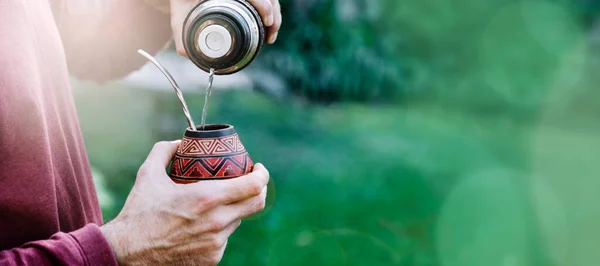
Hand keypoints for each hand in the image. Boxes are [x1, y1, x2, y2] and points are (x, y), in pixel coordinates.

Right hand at [100, 141, 268, 265]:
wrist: (126, 254)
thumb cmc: (138, 214)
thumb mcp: (148, 175)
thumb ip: (164, 151)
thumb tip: (179, 142)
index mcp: (207, 198)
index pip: (253, 186)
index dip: (262, 175)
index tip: (258, 168)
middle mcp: (217, 222)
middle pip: (257, 204)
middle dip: (259, 190)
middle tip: (251, 183)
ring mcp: (216, 243)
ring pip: (237, 221)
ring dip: (233, 210)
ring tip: (216, 204)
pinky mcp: (212, 258)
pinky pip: (224, 239)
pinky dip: (217, 229)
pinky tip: (201, 225)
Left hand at [169, 0, 281, 56]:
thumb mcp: (179, 11)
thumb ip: (181, 28)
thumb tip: (187, 54)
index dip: (263, 5)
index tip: (268, 21)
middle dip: (274, 14)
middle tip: (271, 34)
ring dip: (275, 13)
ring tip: (271, 34)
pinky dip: (270, 10)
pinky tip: (269, 25)